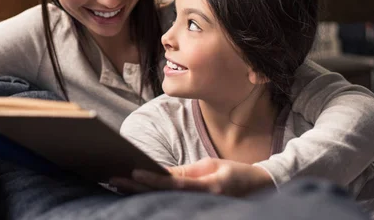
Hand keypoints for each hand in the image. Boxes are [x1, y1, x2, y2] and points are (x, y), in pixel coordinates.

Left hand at [110, 158, 274, 196]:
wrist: (259, 188)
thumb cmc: (234, 173)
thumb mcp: (212, 166)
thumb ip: (187, 172)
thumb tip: (161, 173)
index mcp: (208, 187)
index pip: (174, 183)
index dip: (153, 179)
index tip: (133, 172)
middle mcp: (202, 199)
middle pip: (163, 194)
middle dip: (137, 187)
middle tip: (114, 178)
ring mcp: (200, 207)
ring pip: (164, 200)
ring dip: (141, 193)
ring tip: (118, 185)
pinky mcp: (197, 208)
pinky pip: (172, 202)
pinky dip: (153, 196)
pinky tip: (137, 191)